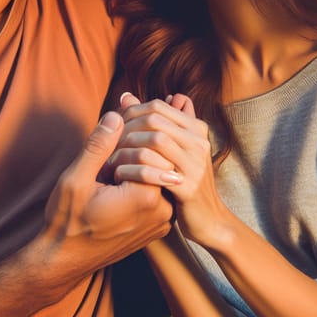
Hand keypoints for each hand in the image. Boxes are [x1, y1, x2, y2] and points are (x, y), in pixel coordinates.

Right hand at [44, 110, 173, 266]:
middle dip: (134, 153)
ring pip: (159, 176)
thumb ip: (99, 145)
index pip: (151, 148)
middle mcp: (162, 210)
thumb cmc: (67, 221)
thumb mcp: (76, 179)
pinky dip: (142, 184)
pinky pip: (158, 194)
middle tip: (107, 166)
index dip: (127, 142)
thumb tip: (117, 115)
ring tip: (111, 177)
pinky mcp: (159, 226)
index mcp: (145, 197)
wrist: (65, 260)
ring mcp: (163, 221)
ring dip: (139, 168)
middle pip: (158, 161)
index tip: (105, 156)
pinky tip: (120, 188)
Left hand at [111, 93, 230, 248]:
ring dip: (126, 149)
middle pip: (154, 120)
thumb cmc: (185, 182)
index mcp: (197, 129)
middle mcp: (199, 142)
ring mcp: (196, 164)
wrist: (210, 221)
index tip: (113, 129)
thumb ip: (153, 122)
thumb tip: (127, 95)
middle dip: (125, 130)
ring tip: (109, 160)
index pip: (157, 106)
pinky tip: (118, 177)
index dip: (131, 114)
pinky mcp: (188, 187)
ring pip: (154, 141)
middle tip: (106, 144)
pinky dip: (131, 171)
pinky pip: (153, 170)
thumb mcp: (174, 149)